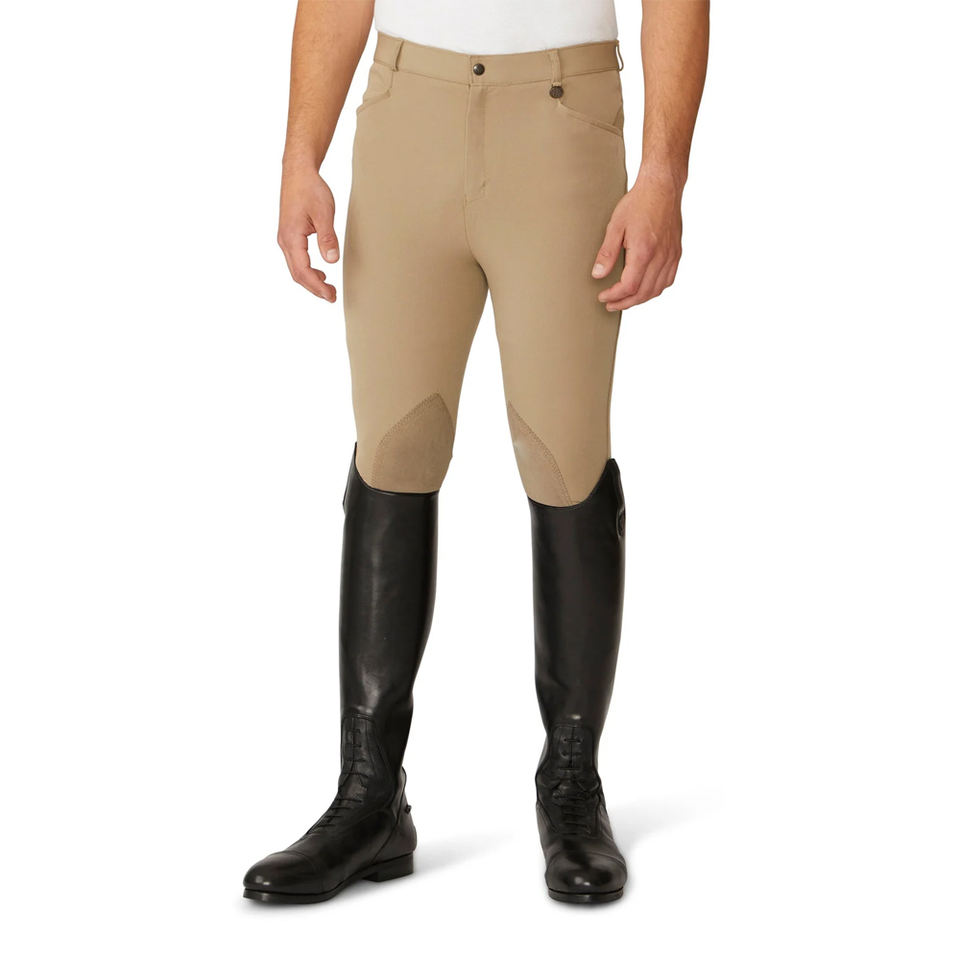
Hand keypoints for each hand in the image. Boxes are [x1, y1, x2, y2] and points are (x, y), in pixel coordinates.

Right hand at [277, 166, 338, 300]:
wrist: (298, 172)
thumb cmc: (310, 189)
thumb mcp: (324, 213)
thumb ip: (327, 238)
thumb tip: (332, 261)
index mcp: (291, 238)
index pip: (303, 271)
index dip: (317, 287)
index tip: (331, 295)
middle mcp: (284, 241)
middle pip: (297, 274)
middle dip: (314, 288)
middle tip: (332, 297)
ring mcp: (286, 239)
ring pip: (296, 268)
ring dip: (311, 281)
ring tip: (329, 288)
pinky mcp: (290, 235)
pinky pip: (297, 260)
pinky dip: (308, 270)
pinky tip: (321, 273)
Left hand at [592, 167, 683, 310]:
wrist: (663, 187)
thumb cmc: (639, 203)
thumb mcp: (616, 225)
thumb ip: (607, 253)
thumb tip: (597, 274)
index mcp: (644, 251)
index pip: (629, 286)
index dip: (614, 296)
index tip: (603, 297)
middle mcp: (661, 256)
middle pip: (643, 293)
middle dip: (625, 302)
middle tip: (610, 304)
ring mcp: (671, 256)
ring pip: (657, 290)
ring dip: (639, 299)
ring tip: (625, 300)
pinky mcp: (676, 253)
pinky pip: (668, 280)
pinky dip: (655, 289)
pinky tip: (644, 289)